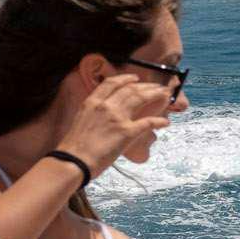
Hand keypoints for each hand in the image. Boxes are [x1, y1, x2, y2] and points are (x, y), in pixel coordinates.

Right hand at [57, 74, 172, 174]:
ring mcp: (117, 118)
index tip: (136, 78)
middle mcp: (106, 106)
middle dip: (146, 86)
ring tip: (165, 96)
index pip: (111, 83)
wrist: (74, 161)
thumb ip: (94, 113)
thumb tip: (106, 115)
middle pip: (130, 90)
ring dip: (155, 95)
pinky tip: (165, 122)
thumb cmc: (74, 146)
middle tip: (157, 87)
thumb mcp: (81, 121)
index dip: (126, 78)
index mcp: (92, 102)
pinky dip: (159, 121)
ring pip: (140, 99)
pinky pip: (148, 122)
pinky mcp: (127, 132)